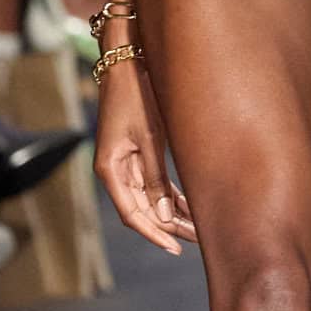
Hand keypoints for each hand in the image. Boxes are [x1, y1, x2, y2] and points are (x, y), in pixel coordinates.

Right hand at [95, 56, 196, 251]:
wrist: (129, 63)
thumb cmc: (137, 96)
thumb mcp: (149, 137)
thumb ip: (155, 175)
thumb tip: (166, 213)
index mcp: (110, 169)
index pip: (132, 214)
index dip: (154, 233)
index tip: (175, 247)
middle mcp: (115, 171)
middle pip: (143, 210)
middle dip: (170, 227)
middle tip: (199, 241)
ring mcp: (126, 164)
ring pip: (150, 199)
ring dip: (173, 213)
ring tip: (200, 228)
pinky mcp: (137, 154)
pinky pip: (153, 184)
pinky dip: (171, 196)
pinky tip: (191, 206)